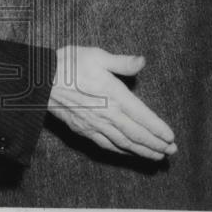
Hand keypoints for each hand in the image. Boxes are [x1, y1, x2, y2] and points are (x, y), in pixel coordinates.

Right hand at [47, 46, 177, 159]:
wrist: (41, 80)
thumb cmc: (69, 64)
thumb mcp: (97, 55)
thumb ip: (122, 62)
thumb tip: (142, 61)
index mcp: (113, 94)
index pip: (142, 115)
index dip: (158, 128)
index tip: (171, 137)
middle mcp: (107, 113)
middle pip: (136, 134)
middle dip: (156, 144)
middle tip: (171, 151)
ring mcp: (95, 125)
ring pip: (124, 143)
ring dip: (143, 151)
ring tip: (158, 156)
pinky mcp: (84, 130)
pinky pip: (107, 145)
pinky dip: (122, 151)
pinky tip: (130, 153)